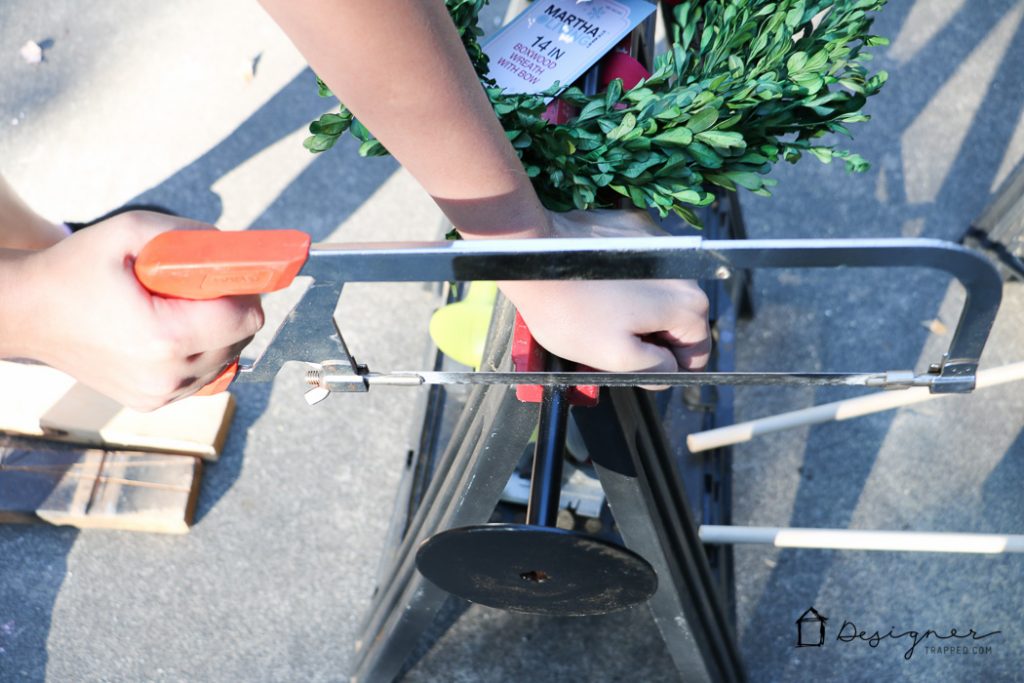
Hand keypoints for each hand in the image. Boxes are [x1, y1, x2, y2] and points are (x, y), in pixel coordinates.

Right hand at [10, 211, 263, 409]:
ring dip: (216, 333)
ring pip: (225, 361)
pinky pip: (201, 376)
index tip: (225, 275)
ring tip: (176, 308)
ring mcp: (159, 396)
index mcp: (165, 338)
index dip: (243, 291)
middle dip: (230, 310)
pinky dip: (199, 353)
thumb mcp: (129, 232)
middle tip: (196, 288)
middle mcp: (167, 376)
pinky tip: (170, 331)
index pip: (246, 319)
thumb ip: (190, 237)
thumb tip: (235, 248)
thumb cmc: (74, 271)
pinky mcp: (152, 402)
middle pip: (241, 341)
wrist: (26, 313)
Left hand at [498, 210, 710, 379]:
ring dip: (634, 309)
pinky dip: (622, 280)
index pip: (695, 351)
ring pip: (656, 293)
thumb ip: (656, 371)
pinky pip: (638, 266)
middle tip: (608, 341)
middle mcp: (683, 268)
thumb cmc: (570, 312)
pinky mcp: (633, 226)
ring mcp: (659, 240)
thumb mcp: (617, 359)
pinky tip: (593, 284)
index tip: (634, 366)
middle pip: (676, 320)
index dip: (666, 367)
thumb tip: (669, 370)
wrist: (531, 256)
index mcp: (687, 303)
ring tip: (595, 313)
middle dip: (648, 336)